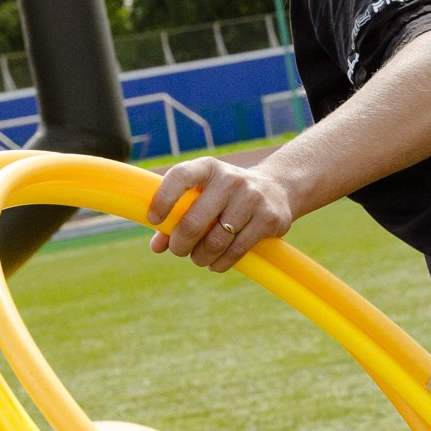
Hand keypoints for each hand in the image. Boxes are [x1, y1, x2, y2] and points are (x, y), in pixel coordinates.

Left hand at [146, 156, 295, 271]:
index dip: (163, 199)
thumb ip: (177, 217)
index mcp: (209, 168)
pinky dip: (220, 263)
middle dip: (180, 244)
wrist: (277, 188)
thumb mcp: (202, 194)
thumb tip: (157, 246)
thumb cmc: (226, 195)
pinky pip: (236, 250)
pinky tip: (215, 263)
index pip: (180, 176)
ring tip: (199, 258)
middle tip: (179, 250)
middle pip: (194, 222)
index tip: (154, 219)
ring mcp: (252, 198)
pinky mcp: (269, 219)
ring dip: (201, 257)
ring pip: (216, 242)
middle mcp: (231, 180)